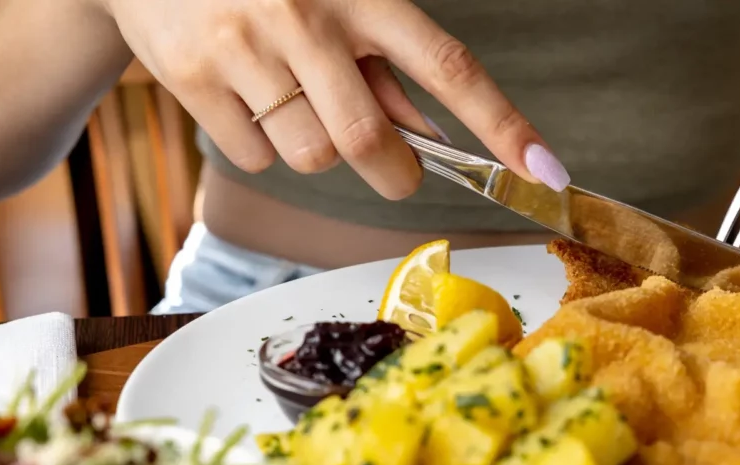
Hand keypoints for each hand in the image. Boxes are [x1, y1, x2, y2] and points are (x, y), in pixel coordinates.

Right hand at [103, 0, 568, 198]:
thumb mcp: (331, 2)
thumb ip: (378, 64)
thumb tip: (430, 135)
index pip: (448, 65)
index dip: (502, 123)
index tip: (544, 170)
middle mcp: (306, 18)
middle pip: (368, 140)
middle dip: (393, 173)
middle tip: (396, 171)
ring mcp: (246, 49)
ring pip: (309, 156)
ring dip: (313, 148)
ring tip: (288, 98)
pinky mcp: (195, 79)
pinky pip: (255, 157)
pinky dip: (259, 145)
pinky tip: (242, 98)